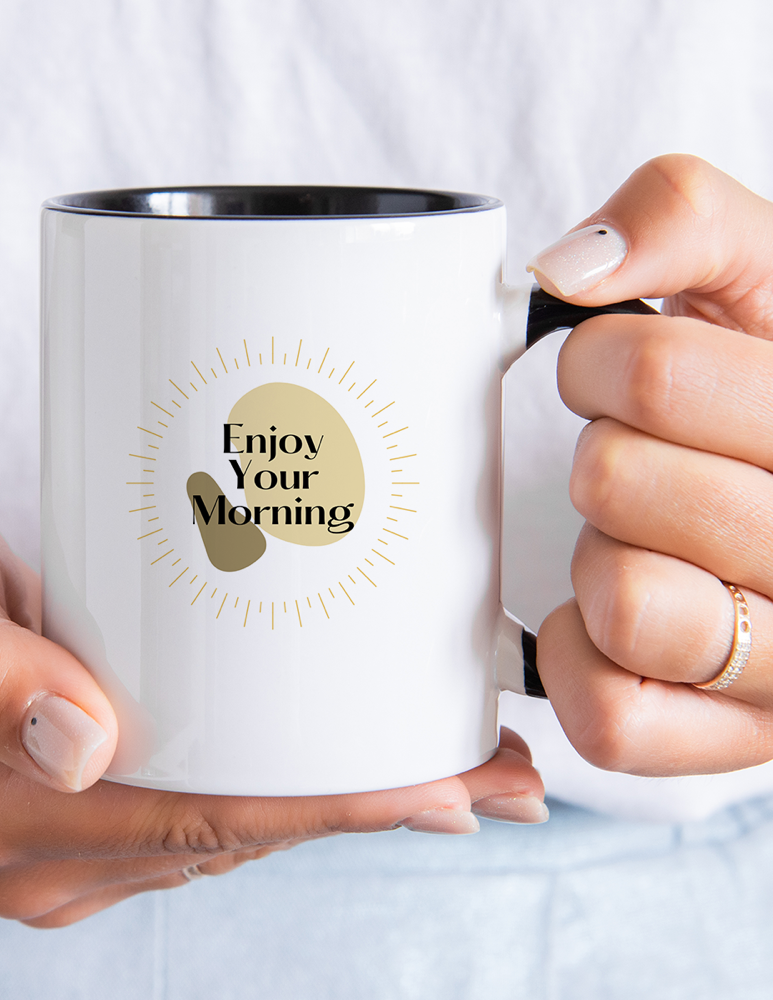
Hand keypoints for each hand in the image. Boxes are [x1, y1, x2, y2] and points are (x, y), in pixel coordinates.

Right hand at [0, 480, 544, 925]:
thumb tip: (82, 747)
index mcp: (5, 818)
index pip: (200, 822)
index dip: (329, 809)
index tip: (440, 790)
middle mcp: (48, 850)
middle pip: (242, 833)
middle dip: (374, 810)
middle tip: (496, 778)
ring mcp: (76, 831)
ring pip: (241, 824)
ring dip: (352, 798)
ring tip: (466, 768)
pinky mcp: (96, 792)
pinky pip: (216, 799)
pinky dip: (299, 780)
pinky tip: (364, 758)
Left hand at [528, 154, 772, 774]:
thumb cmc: (759, 398)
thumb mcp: (757, 275)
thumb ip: (682, 219)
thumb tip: (569, 268)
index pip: (654, 376)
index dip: (600, 361)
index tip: (627, 374)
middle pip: (617, 480)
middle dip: (604, 456)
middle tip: (648, 463)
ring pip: (624, 598)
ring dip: (603, 556)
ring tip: (649, 542)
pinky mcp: (729, 746)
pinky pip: (608, 712)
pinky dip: (584, 655)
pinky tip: (623, 618)